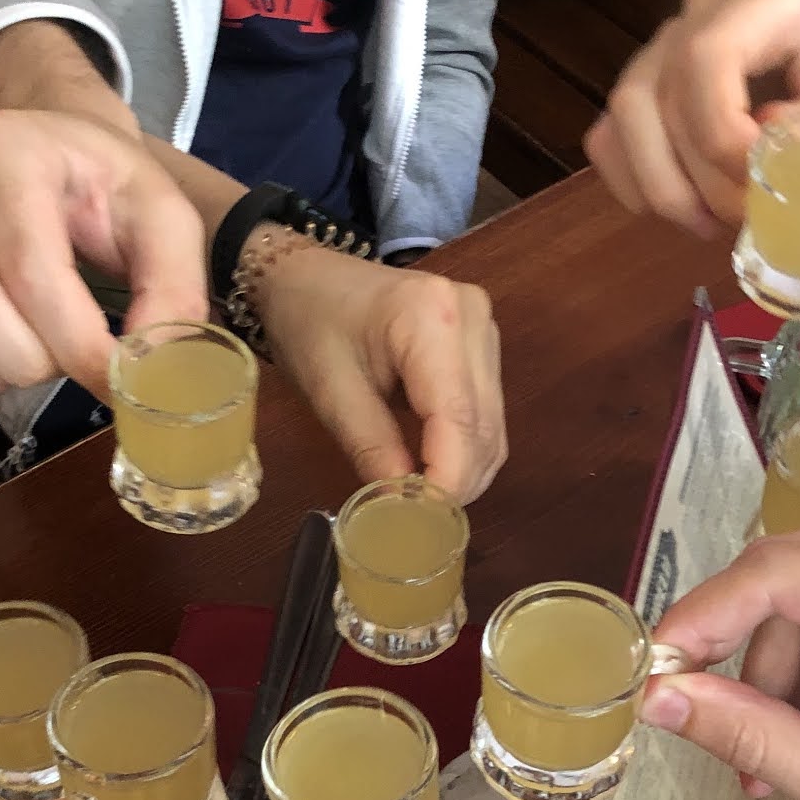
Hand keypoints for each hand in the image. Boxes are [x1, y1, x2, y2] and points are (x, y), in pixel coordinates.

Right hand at [0, 110, 208, 409]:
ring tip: (33, 350)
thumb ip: (173, 291)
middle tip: (66, 355)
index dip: (77, 345)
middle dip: (26, 358)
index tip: (117, 381)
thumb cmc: (99, 188)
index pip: (28, 269)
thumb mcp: (160, 218)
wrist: (39, 154)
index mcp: (2, 149)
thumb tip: (154, 377)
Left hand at [256, 242, 505, 500]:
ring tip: (424, 500)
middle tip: (419, 521)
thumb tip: (403, 509)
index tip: (422, 521)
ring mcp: (484, 328)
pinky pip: (487, 412)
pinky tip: (435, 470)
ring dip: (466, 471)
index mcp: (431, 317)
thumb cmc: (309, 323)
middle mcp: (472, 318)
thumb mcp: (330, 392)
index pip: (457, 417)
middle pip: (482, 425)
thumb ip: (372, 449)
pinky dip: (466, 450)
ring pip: (492, 425)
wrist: (307, 277)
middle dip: (456, 481)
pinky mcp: (482, 344)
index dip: (447, 478)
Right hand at [584, 0, 799, 235]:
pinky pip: (609, 136)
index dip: (720, 136)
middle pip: (659, 99)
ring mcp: (661, 41)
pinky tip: (683, 204)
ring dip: (662, 188)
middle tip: (747, 217)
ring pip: (623, 119)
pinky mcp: (641, 80)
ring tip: (709, 222)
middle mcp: (701, 7)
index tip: (761, 179)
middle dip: (700, 180)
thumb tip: (760, 150)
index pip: (705, 59)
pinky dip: (636, 184)